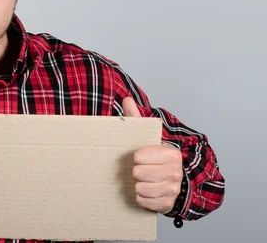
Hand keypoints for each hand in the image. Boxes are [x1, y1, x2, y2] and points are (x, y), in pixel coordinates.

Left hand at [123, 97, 183, 213]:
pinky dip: (141, 197)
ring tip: (144, 180)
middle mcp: (175, 172)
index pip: (139, 157)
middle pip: (138, 173)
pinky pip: (143, 201)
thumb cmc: (157, 156)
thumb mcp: (148, 136)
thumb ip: (137, 118)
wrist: (176, 180)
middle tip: (141, 170)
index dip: (136, 157)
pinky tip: (147, 190)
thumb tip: (126, 99)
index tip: (139, 156)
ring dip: (138, 185)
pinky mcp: (167, 204)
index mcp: (171, 153)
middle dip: (136, 172)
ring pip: (140, 188)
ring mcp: (173, 189)